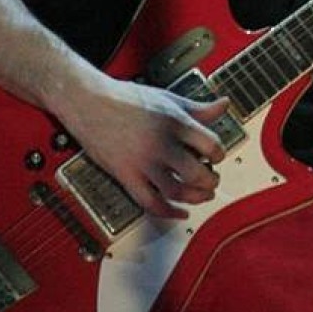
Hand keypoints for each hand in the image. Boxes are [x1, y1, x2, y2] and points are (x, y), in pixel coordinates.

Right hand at [60, 80, 228, 220]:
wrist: (89, 102)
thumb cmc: (127, 99)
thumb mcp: (168, 99)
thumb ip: (198, 108)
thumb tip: (224, 105)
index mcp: (174, 121)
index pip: (210, 145)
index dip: (218, 154)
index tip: (215, 157)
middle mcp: (160, 143)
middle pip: (197, 173)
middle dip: (210, 181)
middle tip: (211, 179)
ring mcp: (142, 161)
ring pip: (176, 191)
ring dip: (195, 198)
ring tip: (201, 195)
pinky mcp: (126, 175)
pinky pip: (150, 203)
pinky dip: (168, 213)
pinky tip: (179, 213)